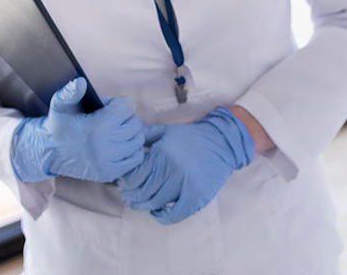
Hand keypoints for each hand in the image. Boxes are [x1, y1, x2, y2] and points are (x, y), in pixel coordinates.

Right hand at [11, 77, 146, 182]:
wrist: (49, 153)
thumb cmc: (59, 125)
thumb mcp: (60, 105)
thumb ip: (70, 92)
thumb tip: (81, 82)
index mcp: (97, 126)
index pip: (127, 107)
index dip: (118, 104)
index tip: (107, 108)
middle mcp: (105, 145)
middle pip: (135, 123)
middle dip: (126, 118)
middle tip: (112, 121)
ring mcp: (108, 161)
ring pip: (138, 140)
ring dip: (130, 134)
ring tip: (116, 132)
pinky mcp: (110, 173)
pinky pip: (137, 158)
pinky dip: (132, 150)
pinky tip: (119, 145)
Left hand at [117, 107, 254, 223]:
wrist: (222, 143)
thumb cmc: (192, 137)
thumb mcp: (167, 131)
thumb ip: (146, 135)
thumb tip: (127, 141)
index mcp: (162, 153)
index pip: (133, 177)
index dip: (125, 182)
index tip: (123, 183)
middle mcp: (172, 169)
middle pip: (142, 192)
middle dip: (131, 195)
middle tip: (129, 195)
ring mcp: (185, 185)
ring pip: (155, 203)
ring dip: (144, 206)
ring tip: (140, 202)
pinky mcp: (196, 197)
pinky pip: (173, 214)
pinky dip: (162, 216)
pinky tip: (158, 211)